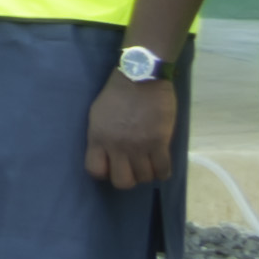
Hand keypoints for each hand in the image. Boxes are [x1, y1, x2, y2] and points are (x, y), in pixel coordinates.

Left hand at [83, 71, 177, 191]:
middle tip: (133, 168)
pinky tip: (162, 165)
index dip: (104, 172)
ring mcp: (139, 146)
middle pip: (121, 181)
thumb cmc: (118, 93)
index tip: (112, 166)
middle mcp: (116, 146)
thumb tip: (106, 153)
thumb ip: (100, 136)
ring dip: (147, 174)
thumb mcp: (97, 115)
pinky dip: (163, 172)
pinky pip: (163, 170)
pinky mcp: (159, 142)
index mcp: (98, 137)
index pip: (95, 170)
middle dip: (128, 178)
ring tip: (149, 163)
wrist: (141, 77)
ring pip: (144, 178)